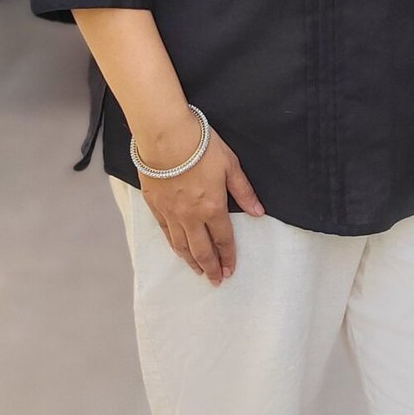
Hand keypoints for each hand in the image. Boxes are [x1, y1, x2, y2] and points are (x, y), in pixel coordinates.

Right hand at [138, 112, 264, 283]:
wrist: (164, 134)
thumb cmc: (200, 145)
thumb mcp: (231, 165)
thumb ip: (244, 192)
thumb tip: (258, 212)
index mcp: (213, 208)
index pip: (223, 240)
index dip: (228, 257)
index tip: (230, 271)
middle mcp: (191, 216)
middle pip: (201, 250)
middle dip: (210, 268)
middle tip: (215, 280)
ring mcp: (170, 213)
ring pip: (181, 246)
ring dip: (191, 261)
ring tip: (198, 271)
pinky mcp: (154, 205)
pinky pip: (164, 232)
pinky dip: (173, 245)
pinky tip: (177, 249)